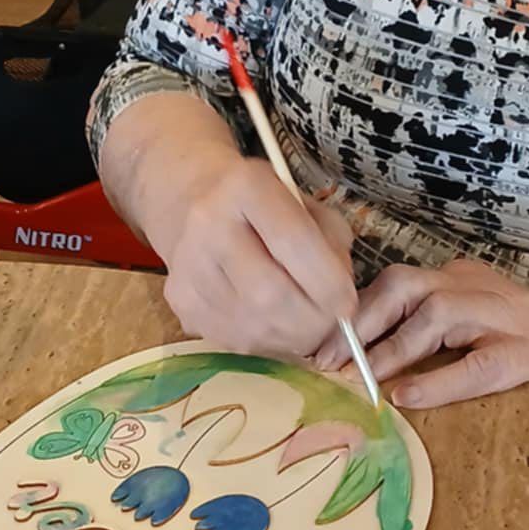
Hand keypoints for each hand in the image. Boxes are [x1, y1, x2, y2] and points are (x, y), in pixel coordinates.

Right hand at [156, 155, 357, 360]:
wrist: (199, 205)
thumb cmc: (268, 207)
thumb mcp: (309, 207)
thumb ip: (332, 245)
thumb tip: (340, 301)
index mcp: (246, 187)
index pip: (293, 241)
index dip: (328, 282)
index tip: (348, 303)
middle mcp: (208, 223)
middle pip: (270, 294)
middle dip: (313, 320)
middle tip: (331, 322)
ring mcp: (188, 266)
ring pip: (253, 326)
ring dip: (292, 337)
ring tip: (306, 325)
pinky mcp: (180, 301)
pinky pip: (235, 340)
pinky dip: (266, 342)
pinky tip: (275, 324)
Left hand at [316, 258, 528, 410]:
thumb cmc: (508, 337)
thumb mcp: (460, 323)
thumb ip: (414, 328)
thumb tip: (346, 354)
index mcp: (454, 278)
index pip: (392, 282)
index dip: (352, 308)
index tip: (317, 340)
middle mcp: (475, 286)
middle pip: (407, 285)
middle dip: (362, 320)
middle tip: (327, 358)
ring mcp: (505, 315)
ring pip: (440, 315)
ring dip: (394, 348)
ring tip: (362, 376)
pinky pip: (479, 365)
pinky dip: (439, 381)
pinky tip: (407, 396)